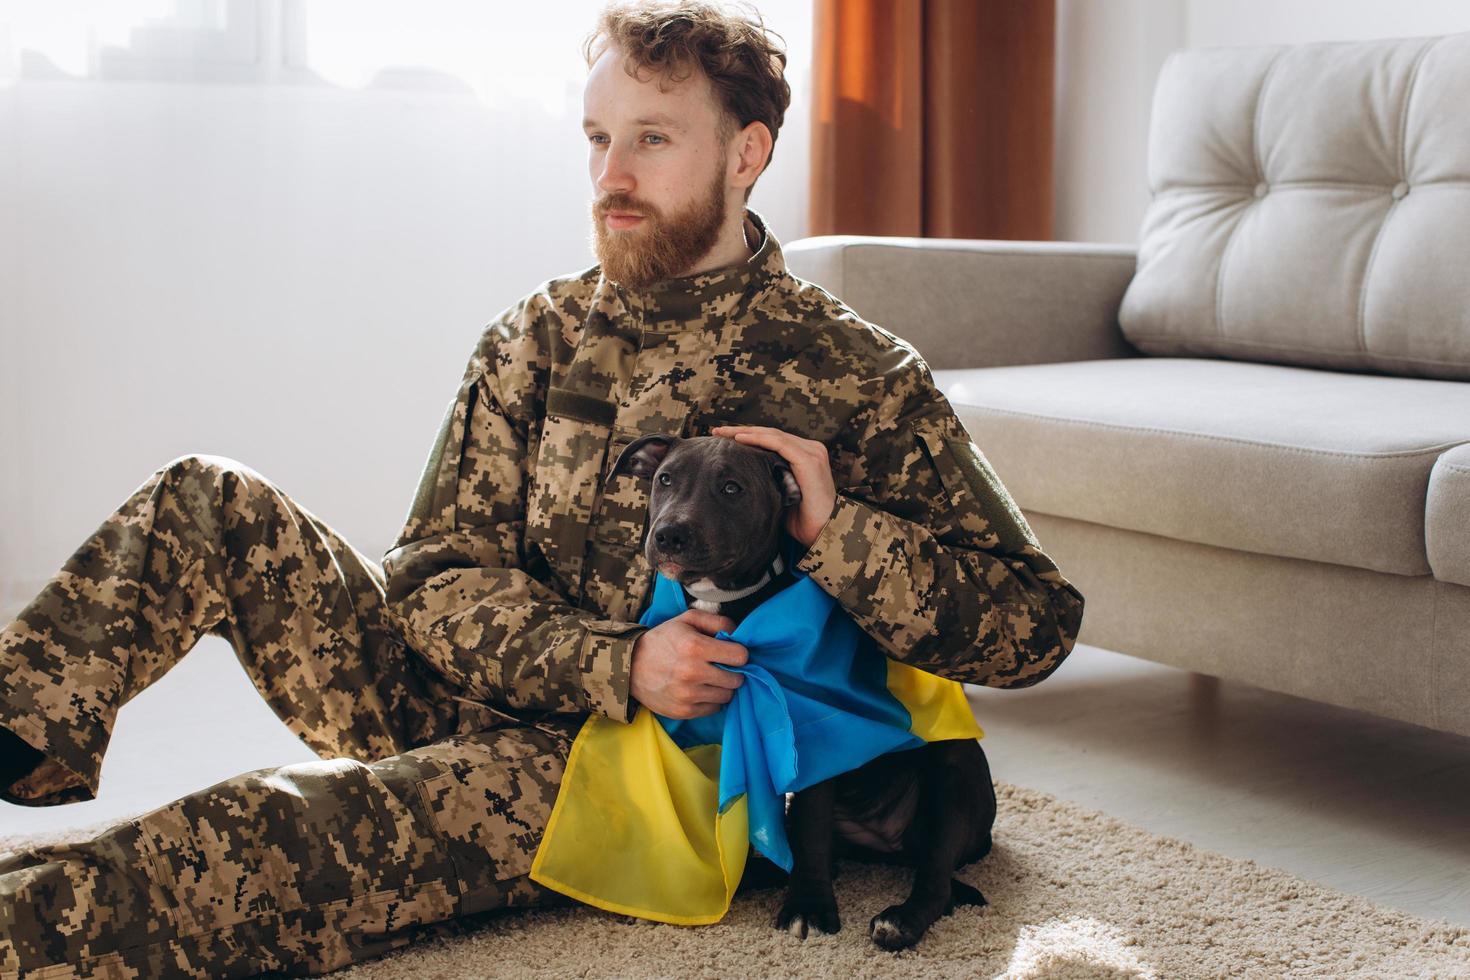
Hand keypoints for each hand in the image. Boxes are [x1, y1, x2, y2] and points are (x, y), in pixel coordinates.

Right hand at [630, 609, 747, 719]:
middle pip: (737, 679)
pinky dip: (711, 700)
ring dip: (722, 687)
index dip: (738, 653)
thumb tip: (739, 634)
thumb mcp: (687, 619)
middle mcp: (692, 673)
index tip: (730, 652)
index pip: (740, 656)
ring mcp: (688, 695)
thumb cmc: (663, 640)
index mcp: (694, 647)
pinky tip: (700, 689)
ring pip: (727, 696)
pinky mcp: (683, 711)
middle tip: (720, 666)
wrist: (630, 666)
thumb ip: (717, 621)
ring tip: (709, 678)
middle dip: (732, 671)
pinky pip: (714, 709)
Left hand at [710, 425, 835, 548]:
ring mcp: (812, 452)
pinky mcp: (809, 459)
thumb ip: (771, 480)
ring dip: (746, 432)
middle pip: (771, 434)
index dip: (749, 437)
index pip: (773, 440)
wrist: (822, 533)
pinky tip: (740, 439)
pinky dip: (758, 439)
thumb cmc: (802, 520)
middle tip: (717, 431)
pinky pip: (779, 443)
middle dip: (742, 431)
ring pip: (773, 435)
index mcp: (805, 456)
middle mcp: (811, 449)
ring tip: (723, 433)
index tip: (725, 439)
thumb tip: (742, 477)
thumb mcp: (782, 494)